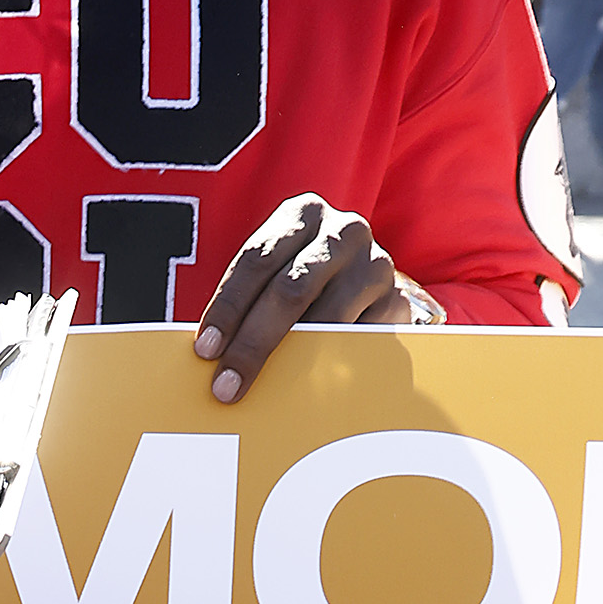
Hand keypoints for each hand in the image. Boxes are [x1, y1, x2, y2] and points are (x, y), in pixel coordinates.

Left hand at [192, 194, 411, 398]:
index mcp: (302, 213)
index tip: (205, 349)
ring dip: (290, 359)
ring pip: (326, 317)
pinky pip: (357, 339)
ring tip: (263, 389)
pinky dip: (329, 365)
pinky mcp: (397, 300)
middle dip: (253, 341)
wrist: (367, 280)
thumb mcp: (277, 271)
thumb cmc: (306, 277)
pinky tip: (306, 386)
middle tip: (226, 384)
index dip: (228, 307)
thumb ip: (250, 299)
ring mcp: (375, 263)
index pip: (256, 259)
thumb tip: (212, 354)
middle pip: (290, 288)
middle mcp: (343, 230)